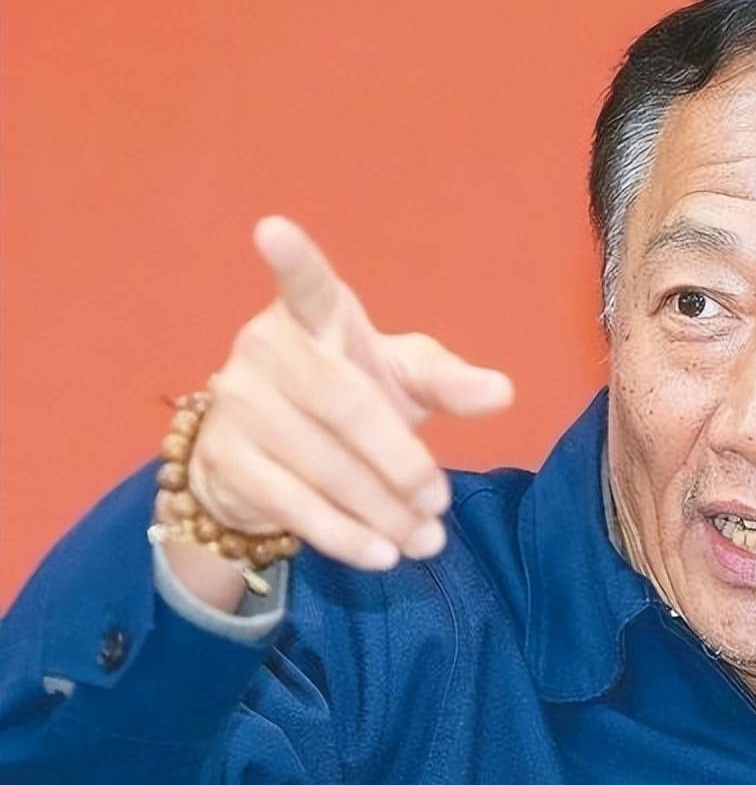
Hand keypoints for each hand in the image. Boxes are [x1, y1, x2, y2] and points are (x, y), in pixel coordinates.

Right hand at [156, 216, 512, 594]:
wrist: (263, 452)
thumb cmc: (347, 393)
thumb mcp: (399, 379)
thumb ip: (446, 380)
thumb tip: (503, 392)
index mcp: (314, 316)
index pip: (306, 285)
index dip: (292, 260)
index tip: (272, 229)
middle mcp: (266, 350)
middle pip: (345, 405)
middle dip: (399, 460)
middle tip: (440, 502)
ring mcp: (238, 404)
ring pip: (321, 464)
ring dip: (381, 510)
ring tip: (426, 541)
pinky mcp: (225, 459)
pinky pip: (291, 504)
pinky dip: (342, 535)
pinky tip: (382, 555)